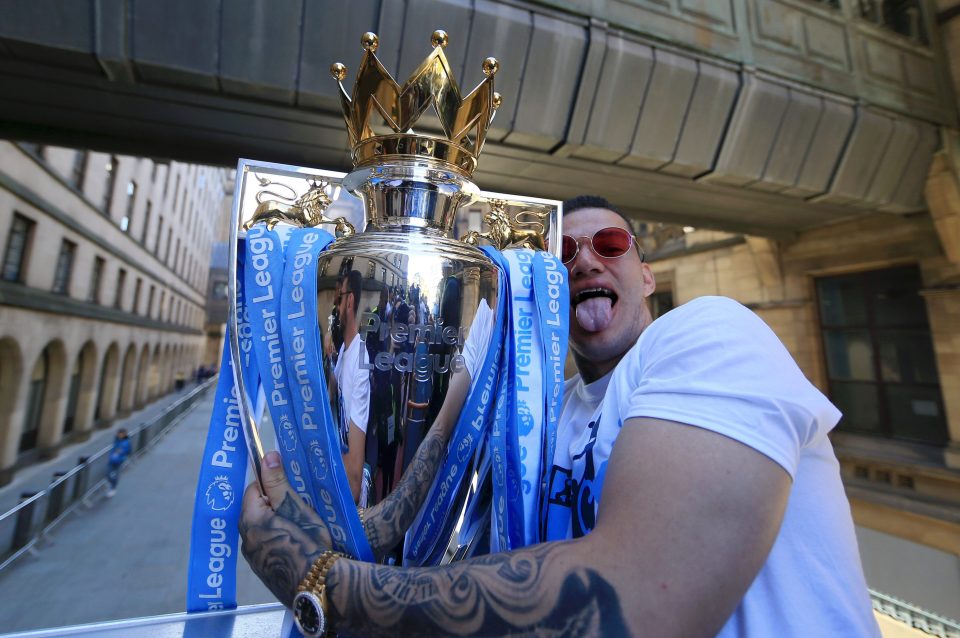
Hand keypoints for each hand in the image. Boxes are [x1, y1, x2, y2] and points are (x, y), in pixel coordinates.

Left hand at [239, 451, 331, 606]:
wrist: (317, 586)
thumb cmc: (307, 541)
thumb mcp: (295, 506)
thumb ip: (278, 482)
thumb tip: (267, 455)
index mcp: (249, 519)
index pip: (253, 489)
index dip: (271, 485)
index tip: (290, 489)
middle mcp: (244, 539)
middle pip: (256, 510)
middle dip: (274, 504)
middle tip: (298, 507)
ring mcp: (253, 559)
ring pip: (262, 529)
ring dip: (276, 523)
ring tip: (300, 527)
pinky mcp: (263, 572)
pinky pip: (267, 547)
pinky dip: (278, 541)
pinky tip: (296, 545)